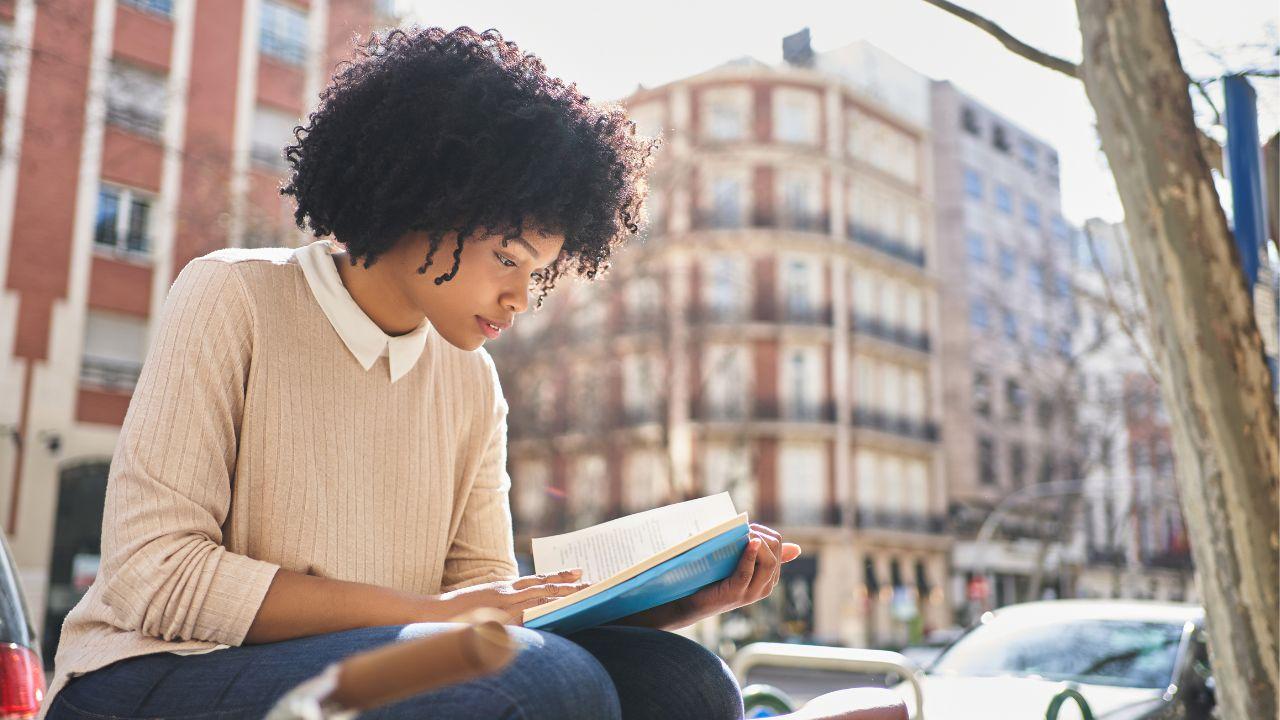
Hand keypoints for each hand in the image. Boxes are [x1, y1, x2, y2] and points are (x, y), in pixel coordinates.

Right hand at [433, 569, 588, 624]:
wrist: (431, 614)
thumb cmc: (457, 610)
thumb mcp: (485, 598)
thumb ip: (505, 601)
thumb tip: (525, 606)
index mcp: (505, 587)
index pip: (538, 580)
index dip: (560, 576)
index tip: (579, 572)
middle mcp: (507, 593)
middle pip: (545, 587)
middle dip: (571, 586)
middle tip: (593, 583)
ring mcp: (503, 606)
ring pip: (541, 600)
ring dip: (564, 598)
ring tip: (585, 596)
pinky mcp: (497, 619)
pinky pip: (528, 616)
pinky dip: (545, 614)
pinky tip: (561, 614)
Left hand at [622, 524, 800, 629]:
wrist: (687, 599)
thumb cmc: (711, 578)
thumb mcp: (739, 562)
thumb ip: (760, 553)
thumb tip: (796, 549)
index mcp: (768, 578)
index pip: (779, 546)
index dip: (763, 531)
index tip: (746, 527)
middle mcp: (764, 587)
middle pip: (775, 551)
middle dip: (760, 534)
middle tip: (741, 529)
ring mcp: (751, 593)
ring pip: (768, 561)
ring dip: (755, 541)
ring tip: (741, 533)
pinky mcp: (736, 593)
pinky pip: (748, 571)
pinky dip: (749, 554)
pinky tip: (747, 542)